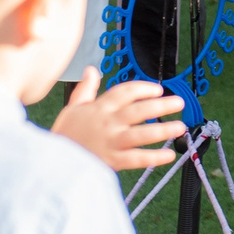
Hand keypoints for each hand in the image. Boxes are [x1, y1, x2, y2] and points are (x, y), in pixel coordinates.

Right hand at [52, 68, 185, 169]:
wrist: (53, 164)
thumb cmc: (64, 136)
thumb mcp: (72, 108)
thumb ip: (86, 89)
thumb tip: (91, 69)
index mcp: (99, 108)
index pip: (125, 92)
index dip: (143, 88)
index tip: (157, 89)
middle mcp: (108, 123)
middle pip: (139, 111)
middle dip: (161, 105)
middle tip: (179, 102)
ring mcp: (111, 142)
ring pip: (142, 134)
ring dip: (163, 130)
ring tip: (180, 126)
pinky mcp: (112, 161)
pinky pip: (137, 158)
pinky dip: (154, 157)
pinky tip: (169, 155)